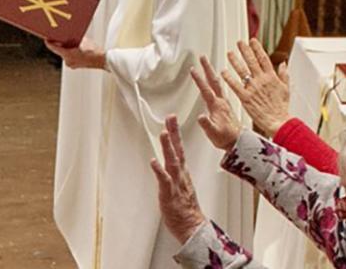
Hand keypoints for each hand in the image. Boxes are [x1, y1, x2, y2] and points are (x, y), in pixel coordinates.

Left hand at [44, 37, 105, 69]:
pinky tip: (76, 48)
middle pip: (59, 50)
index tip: (46, 38)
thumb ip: (74, 38)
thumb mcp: (83, 40)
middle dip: (60, 44)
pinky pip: (69, 57)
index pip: (53, 48)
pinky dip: (70, 52)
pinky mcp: (75, 65)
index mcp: (67, 55)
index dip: (49, 42)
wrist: (103, 60)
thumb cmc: (94, 51)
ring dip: (66, 48)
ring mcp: (71, 64)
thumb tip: (69, 35)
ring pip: (64, 54)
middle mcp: (68, 61)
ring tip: (70, 42)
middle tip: (59, 37)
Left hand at [150, 115, 206, 244]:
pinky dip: (159, 170)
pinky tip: (153, 161)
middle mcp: (180, 174)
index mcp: (182, 172)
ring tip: (164, 133)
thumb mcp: (180, 184)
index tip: (172, 119)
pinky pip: (164, 180)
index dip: (175, 133)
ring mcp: (176, 183)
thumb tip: (167, 162)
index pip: (179, 148)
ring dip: (168, 147)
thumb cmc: (185, 208)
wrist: (192, 226)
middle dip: (174, 133)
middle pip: (177, 150)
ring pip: (172, 162)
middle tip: (171, 118)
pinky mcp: (169, 194)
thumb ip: (174, 172)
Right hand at [190, 57, 241, 149]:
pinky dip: (217, 79)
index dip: (199, 80)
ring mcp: (224, 102)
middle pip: (213, 81)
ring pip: (217, 82)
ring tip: (207, 63)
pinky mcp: (225, 105)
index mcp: (217, 106)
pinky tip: (216, 78)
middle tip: (202, 57)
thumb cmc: (226, 138)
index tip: (193, 69)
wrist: (238, 142)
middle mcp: (221, 102)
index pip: (206, 90)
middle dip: (207, 68)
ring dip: (212, 71)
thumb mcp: (214, 133)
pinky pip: (221, 88)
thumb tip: (201, 117)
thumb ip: (207, 124)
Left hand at [222, 39, 290, 136]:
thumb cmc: (281, 108)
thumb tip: (283, 63)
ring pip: (242, 71)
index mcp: (271, 77)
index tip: (252, 40)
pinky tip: (223, 72)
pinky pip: (235, 85)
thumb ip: (284, 75)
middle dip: (245, 50)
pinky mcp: (246, 97)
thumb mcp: (286, 89)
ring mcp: (253, 88)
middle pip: (251, 61)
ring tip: (229, 53)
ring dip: (235, 61)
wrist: (278, 122)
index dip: (257, 48)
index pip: (263, 59)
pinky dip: (229, 78)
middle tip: (239, 42)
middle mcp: (262, 80)